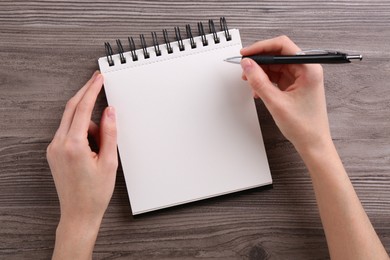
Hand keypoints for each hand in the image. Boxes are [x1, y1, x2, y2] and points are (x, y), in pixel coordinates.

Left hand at [47, 71, 117, 258]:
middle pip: (71, 109)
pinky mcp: (54, 153)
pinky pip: (68, 132)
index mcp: (73, 145)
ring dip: (88, 123)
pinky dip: (82, 132)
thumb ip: (109, 132)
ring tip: (102, 147)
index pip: (82, 108)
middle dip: (85, 94)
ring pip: (71, 122)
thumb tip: (109, 112)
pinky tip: (93, 148)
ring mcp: (53, 148)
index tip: (98, 79)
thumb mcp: (109, 161)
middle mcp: (58, 144)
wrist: (79, 213)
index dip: (92, 90)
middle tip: (97, 82)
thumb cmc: (95, 192)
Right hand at [240, 36, 330, 153]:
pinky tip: (258, 90)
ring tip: (250, 82)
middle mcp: (307, 69)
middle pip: (278, 54)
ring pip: (275, 66)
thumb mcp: (276, 102)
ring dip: (261, 72)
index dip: (261, 47)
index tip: (246, 53)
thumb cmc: (304, 126)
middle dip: (259, 61)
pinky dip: (265, 80)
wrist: (313, 143)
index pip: (282, 46)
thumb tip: (247, 65)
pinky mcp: (295, 85)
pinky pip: (276, 76)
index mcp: (309, 69)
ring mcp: (301, 77)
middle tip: (244, 68)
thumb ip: (259, 81)